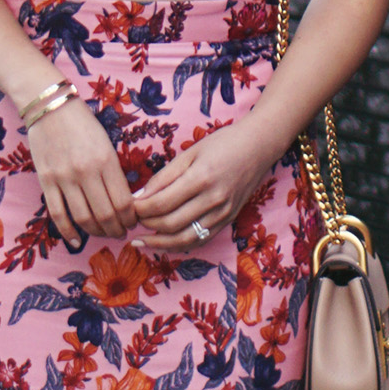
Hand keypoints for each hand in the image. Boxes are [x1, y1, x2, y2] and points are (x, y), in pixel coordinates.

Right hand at [24, 96, 135, 245]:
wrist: (49, 106)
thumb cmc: (82, 123)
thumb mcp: (107, 143)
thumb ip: (114, 171)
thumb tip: (124, 202)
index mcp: (106, 161)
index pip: (124, 202)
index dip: (131, 219)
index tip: (133, 222)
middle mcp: (86, 172)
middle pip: (106, 215)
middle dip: (117, 230)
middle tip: (121, 233)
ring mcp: (64, 178)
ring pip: (84, 218)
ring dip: (97, 232)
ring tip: (104, 234)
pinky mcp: (46, 181)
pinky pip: (58, 214)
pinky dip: (68, 231)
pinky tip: (76, 240)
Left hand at [130, 123, 270, 251]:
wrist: (258, 147)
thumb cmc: (222, 144)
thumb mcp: (189, 153)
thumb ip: (164, 176)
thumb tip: (139, 197)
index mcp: (201, 178)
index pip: (162, 203)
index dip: (141, 209)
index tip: (129, 207)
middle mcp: (213, 199)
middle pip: (171, 224)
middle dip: (147, 225)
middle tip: (133, 221)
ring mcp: (223, 213)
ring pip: (185, 238)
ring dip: (159, 243)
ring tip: (141, 241)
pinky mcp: (228, 220)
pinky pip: (200, 240)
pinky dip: (179, 245)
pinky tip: (163, 243)